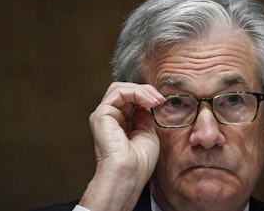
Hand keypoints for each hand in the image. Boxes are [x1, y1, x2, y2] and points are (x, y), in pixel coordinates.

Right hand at [79, 82, 164, 210]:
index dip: (147, 96)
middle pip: (125, 91)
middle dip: (145, 90)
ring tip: (155, 100)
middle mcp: (110, 118)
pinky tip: (148, 101)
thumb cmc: (139, 162)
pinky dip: (135, 92)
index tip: (162, 102)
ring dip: (141, 90)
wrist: (129, 174)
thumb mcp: (148, 132)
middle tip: (159, 99)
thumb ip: (145, 116)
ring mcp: (104, 115)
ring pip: (120, 88)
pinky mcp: (101, 114)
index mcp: (120, 123)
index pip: (131, 99)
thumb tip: (147, 102)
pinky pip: (118, 92)